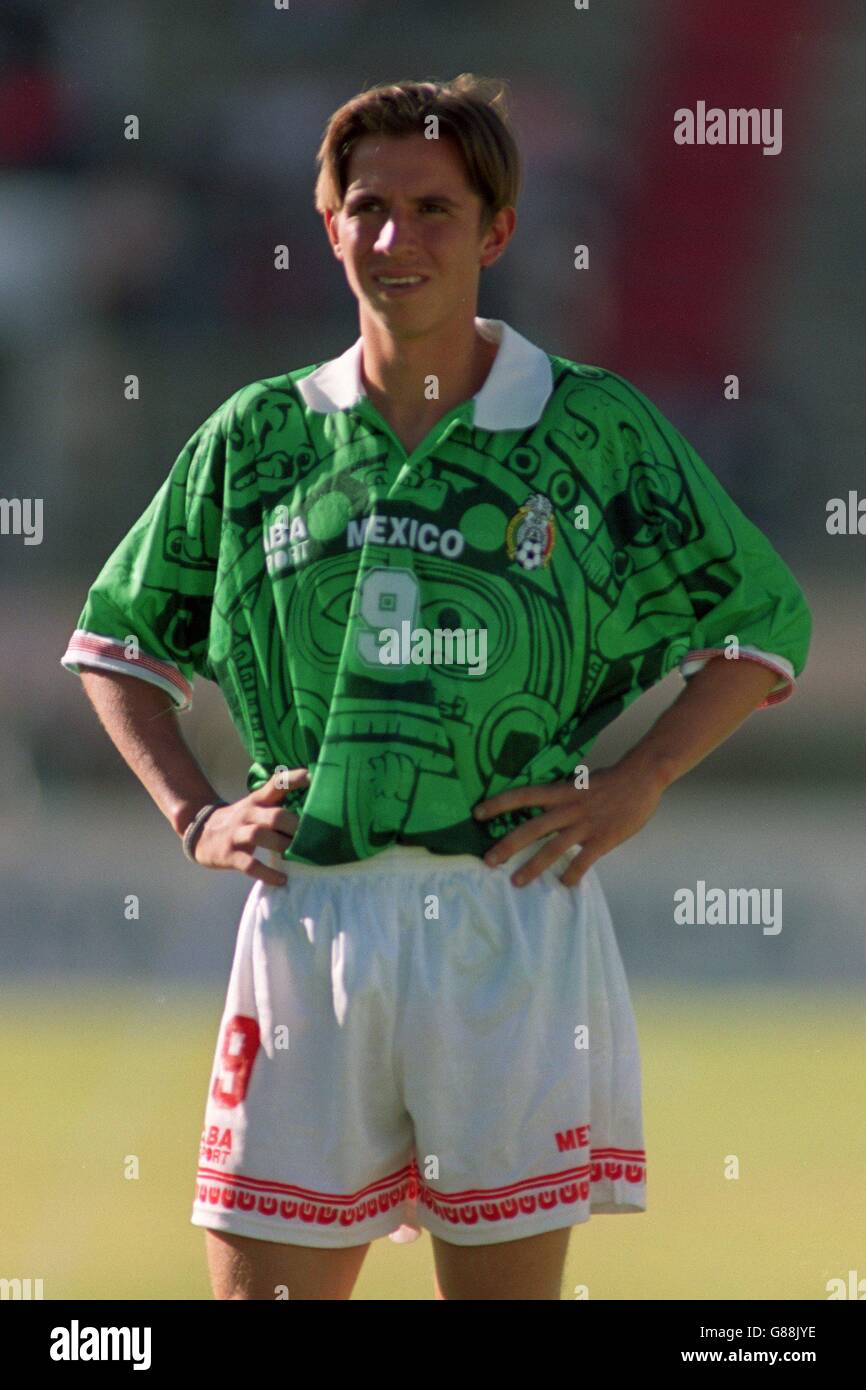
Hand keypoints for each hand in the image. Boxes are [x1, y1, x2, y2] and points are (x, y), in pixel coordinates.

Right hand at [192, 768, 308, 886]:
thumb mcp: (255, 806)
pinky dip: (267, 873)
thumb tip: (314, 801)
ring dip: (281, 845)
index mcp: (257, 801)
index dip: (294, 779)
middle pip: (274, 815)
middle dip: (294, 826)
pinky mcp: (229, 855)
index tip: (312, 777)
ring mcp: (236, 834)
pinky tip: (282, 880)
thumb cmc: (240, 820)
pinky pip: (249, 865)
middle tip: (310, 837)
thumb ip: (279, 801)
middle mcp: (248, 814)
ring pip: (260, 835)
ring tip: (296, 856)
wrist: (200, 833)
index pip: (276, 784)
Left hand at [472, 763, 664, 888]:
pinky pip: (583, 862)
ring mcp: (585, 825)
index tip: (477, 813)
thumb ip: (560, 794)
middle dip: (507, 845)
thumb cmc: (609, 779)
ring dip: (532, 867)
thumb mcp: (578, 781)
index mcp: (561, 791)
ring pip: (552, 849)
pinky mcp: (602, 839)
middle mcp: (568, 808)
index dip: (499, 804)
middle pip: (531, 828)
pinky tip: (563, 885)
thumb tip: (540, 802)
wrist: (642, 777)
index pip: (523, 795)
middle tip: (487, 860)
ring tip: (516, 882)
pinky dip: (572, 875)